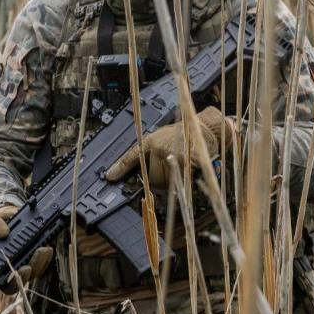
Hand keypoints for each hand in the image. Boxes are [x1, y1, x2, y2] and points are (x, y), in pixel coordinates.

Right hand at [0, 204, 52, 290]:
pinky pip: (40, 268)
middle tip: (27, 267)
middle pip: (10, 286)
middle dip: (20, 278)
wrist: (16, 216)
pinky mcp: (33, 263)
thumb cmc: (2, 221)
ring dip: (37, 266)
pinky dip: (45, 260)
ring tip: (43, 249)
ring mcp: (19, 268)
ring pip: (28, 276)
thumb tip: (3, 234)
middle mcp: (3, 270)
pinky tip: (47, 249)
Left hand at [105, 106, 231, 188]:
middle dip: (158, 178)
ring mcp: (171, 156)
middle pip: (151, 177)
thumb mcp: (163, 137)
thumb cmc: (184, 134)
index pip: (131, 156)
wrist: (204, 130)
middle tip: (168, 170)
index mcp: (152, 140)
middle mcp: (159, 148)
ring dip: (170, 182)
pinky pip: (178, 182)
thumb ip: (152, 151)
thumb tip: (142, 170)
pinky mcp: (184, 164)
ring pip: (164, 183)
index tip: (109, 177)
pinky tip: (185, 171)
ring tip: (178, 168)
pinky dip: (181, 181)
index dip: (119, 168)